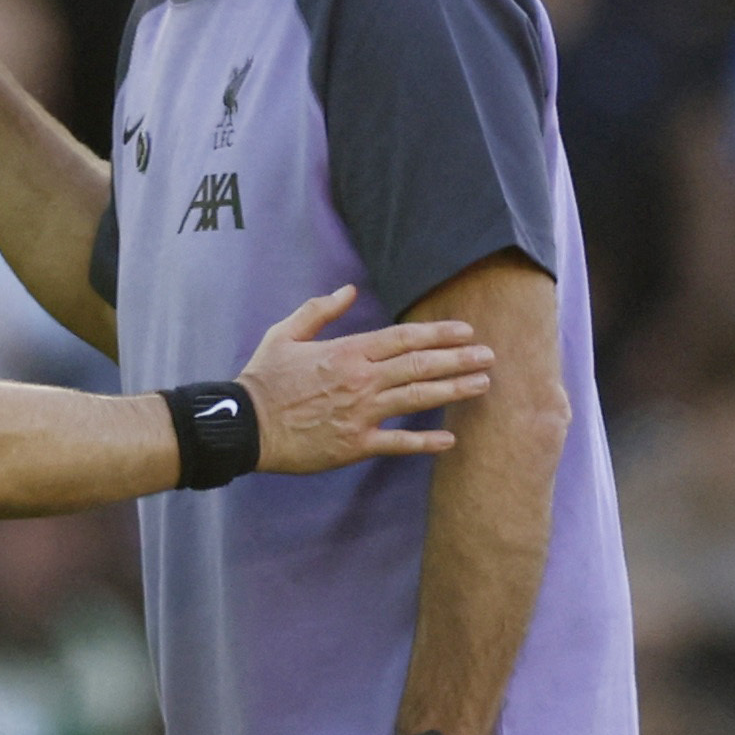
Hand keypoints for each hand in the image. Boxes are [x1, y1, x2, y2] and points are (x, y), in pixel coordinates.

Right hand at [240, 287, 492, 472]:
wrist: (245, 425)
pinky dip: (425, 442)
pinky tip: (449, 440)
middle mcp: (361, 380)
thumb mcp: (284, 334)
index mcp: (346, 351)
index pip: (403, 338)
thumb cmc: (264, 379)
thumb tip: (347, 290)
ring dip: (453, 390)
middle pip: (420, 365)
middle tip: (489, 356)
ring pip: (417, 398)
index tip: (465, 331)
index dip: (438, 333)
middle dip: (459, 359)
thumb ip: (318, 310)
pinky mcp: (356, 444)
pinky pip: (398, 443)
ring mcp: (361, 413)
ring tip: (482, 385)